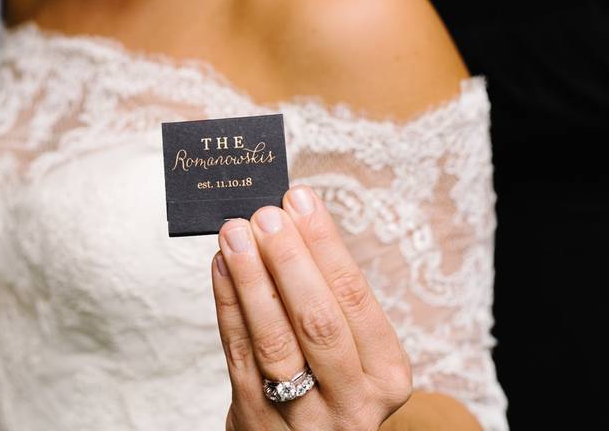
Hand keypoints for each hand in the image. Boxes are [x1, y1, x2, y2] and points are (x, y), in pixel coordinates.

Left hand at [212, 185, 412, 430]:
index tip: (301, 200)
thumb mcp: (354, 355)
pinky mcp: (256, 418)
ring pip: (275, 339)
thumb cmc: (330, 387)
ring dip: (251, 278)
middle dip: (289, 260)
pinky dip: (228, 305)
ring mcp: (303, 416)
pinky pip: (240, 353)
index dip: (326, 245)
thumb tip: (291, 220)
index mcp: (387, 373)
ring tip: (235, 233)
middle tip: (266, 214)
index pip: (356, 298)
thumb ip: (330, 299)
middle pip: (318, 320)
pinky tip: (220, 267)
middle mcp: (352, 400)